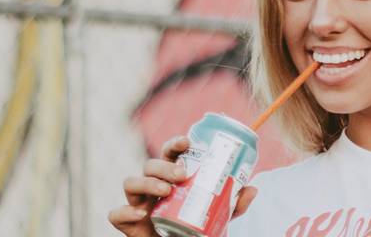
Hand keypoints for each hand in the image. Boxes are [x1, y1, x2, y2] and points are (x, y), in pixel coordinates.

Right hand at [108, 137, 258, 235]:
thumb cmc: (196, 228)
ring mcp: (138, 203)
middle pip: (150, 165)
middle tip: (183, 175)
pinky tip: (141, 212)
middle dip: (164, 166)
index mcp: (171, 178)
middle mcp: (152, 186)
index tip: (187, 142)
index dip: (175, 144)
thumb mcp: (219, 216)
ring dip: (147, 183)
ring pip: (130, 182)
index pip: (169, 154)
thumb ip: (234, 204)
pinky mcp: (128, 223)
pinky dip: (125, 211)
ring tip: (166, 191)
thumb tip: (253, 188)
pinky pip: (116, 214)